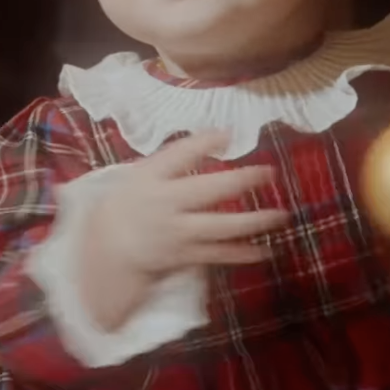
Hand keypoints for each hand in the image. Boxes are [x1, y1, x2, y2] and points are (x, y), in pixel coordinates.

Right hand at [79, 132, 288, 330]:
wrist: (108, 249)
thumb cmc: (131, 204)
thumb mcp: (141, 174)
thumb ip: (174, 159)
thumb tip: (218, 137)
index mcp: (151, 178)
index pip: (178, 155)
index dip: (204, 143)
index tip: (228, 134)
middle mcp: (166, 204)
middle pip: (207, 191)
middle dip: (241, 181)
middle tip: (269, 172)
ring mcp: (177, 233)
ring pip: (220, 228)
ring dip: (254, 222)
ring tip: (282, 215)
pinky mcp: (185, 255)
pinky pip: (219, 255)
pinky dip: (243, 254)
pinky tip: (267, 249)